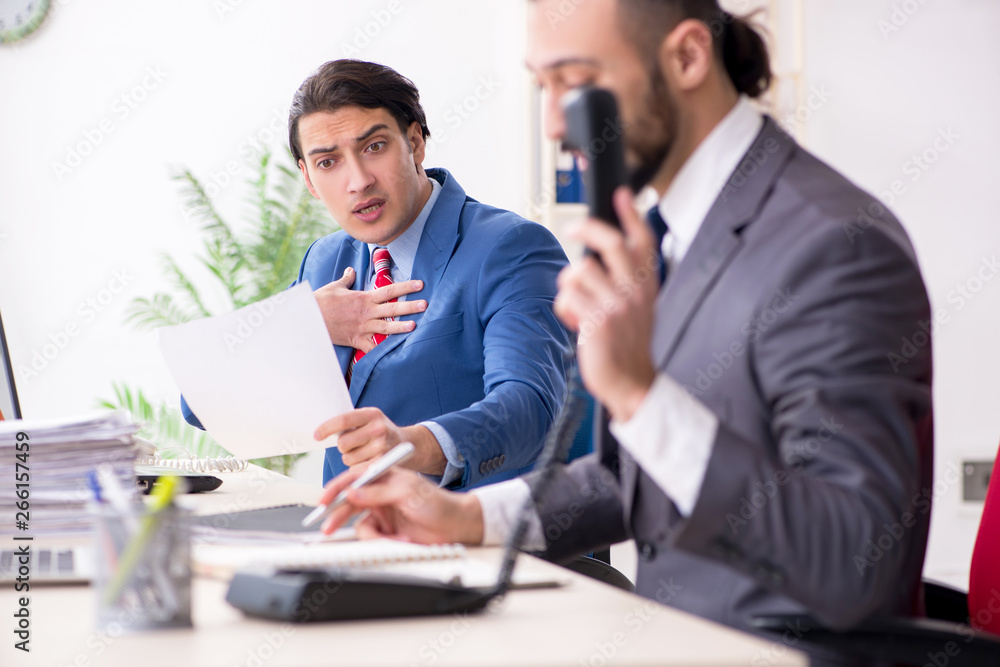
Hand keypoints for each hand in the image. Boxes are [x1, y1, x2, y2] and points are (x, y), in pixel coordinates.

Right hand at [314, 267, 426, 349]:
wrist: (307, 318)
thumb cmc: (321, 302)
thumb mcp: (335, 287)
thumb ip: (347, 279)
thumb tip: (351, 271)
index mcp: (363, 298)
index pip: (389, 290)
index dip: (405, 286)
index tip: (420, 284)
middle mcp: (366, 312)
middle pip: (392, 308)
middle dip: (409, 306)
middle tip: (425, 305)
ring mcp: (362, 327)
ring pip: (385, 327)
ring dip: (401, 327)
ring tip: (415, 326)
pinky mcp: (356, 340)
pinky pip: (371, 347)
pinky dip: (381, 350)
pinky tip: (394, 352)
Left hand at [314, 407, 447, 474]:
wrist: (409, 444)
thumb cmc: (381, 432)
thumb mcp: (370, 419)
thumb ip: (350, 422)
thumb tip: (321, 432)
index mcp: (372, 414)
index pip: (343, 420)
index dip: (326, 428)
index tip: (316, 435)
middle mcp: (379, 429)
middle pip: (343, 443)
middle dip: (343, 446)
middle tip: (353, 445)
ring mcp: (382, 446)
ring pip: (348, 458)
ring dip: (351, 458)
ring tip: (365, 452)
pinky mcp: (382, 463)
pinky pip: (356, 469)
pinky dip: (357, 468)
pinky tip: (368, 461)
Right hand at [317, 467, 483, 543]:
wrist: (454, 525)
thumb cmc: (437, 502)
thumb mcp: (407, 491)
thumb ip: (378, 492)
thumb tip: (352, 493)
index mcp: (385, 476)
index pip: (354, 478)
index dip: (337, 488)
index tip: (324, 500)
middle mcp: (380, 493)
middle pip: (350, 503)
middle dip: (339, 515)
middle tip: (328, 527)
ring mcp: (383, 512)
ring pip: (360, 524)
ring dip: (374, 534)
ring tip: (390, 538)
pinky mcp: (387, 530)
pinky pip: (372, 537)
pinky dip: (383, 541)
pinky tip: (400, 540)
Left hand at [554, 187, 659, 420]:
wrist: (631, 382)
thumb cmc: (627, 345)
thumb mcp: (637, 309)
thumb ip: (625, 283)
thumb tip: (593, 260)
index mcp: (647, 286)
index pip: (644, 242)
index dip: (632, 215)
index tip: (622, 194)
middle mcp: (636, 291)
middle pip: (611, 243)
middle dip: (588, 229)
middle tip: (573, 226)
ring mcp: (619, 305)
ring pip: (580, 271)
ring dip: (569, 285)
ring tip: (577, 304)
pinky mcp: (600, 320)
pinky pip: (568, 297)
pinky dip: (564, 308)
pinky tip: (574, 322)